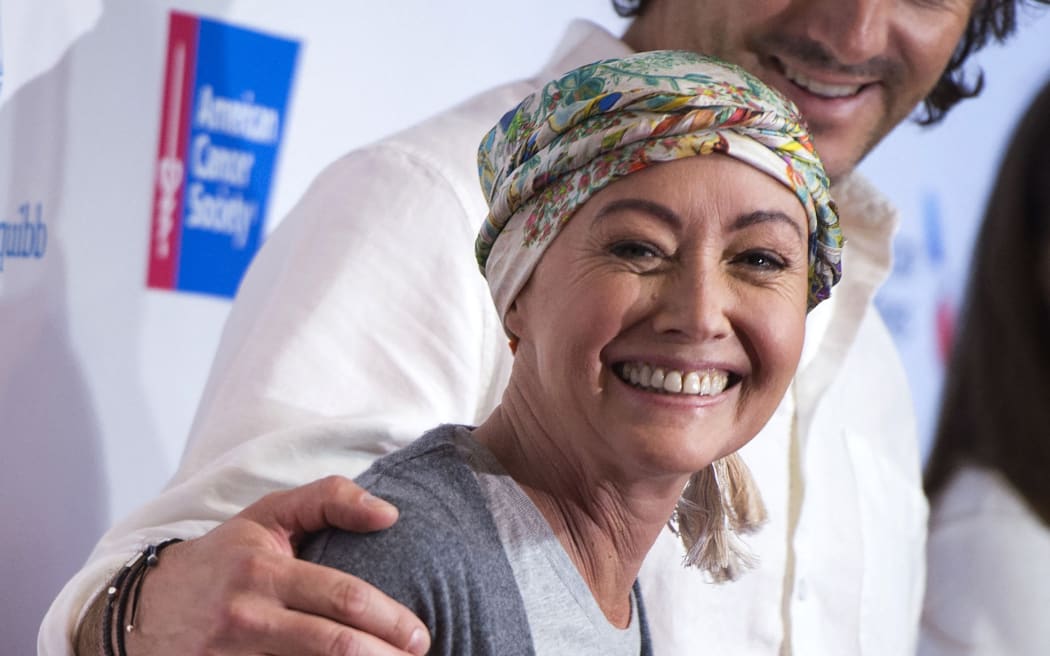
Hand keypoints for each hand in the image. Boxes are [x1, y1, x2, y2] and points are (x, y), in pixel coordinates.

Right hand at [120, 476, 429, 654]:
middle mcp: (248, 615)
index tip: (418, 633)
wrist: (146, 608)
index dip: (389, 619)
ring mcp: (235, 654)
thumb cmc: (223, 557)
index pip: (341, 596)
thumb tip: (390, 514)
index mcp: (263, 569)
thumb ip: (330, 499)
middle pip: (333, 643)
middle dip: (385, 655)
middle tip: (417, 655)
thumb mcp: (269, 514)